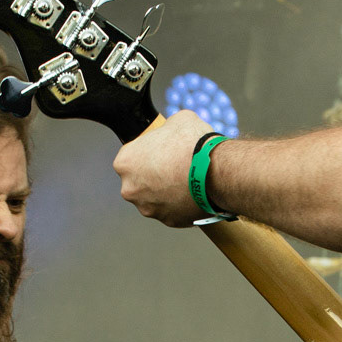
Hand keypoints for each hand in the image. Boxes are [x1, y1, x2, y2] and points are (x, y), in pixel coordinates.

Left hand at [114, 109, 215, 226]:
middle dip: (154, 175)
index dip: (147, 152)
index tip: (161, 151)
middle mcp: (130, 189)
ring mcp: (149, 208)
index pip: (130, 156)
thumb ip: (166, 129)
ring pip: (155, 198)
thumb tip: (171, 131)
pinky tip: (194, 193)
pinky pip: (172, 211)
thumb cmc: (194, 144)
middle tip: (174, 166)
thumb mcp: (177, 120)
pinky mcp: (168, 221)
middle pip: (139, 181)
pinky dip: (180, 204)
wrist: (217, 171)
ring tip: (187, 180)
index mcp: (125, 162)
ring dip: (166, 191)